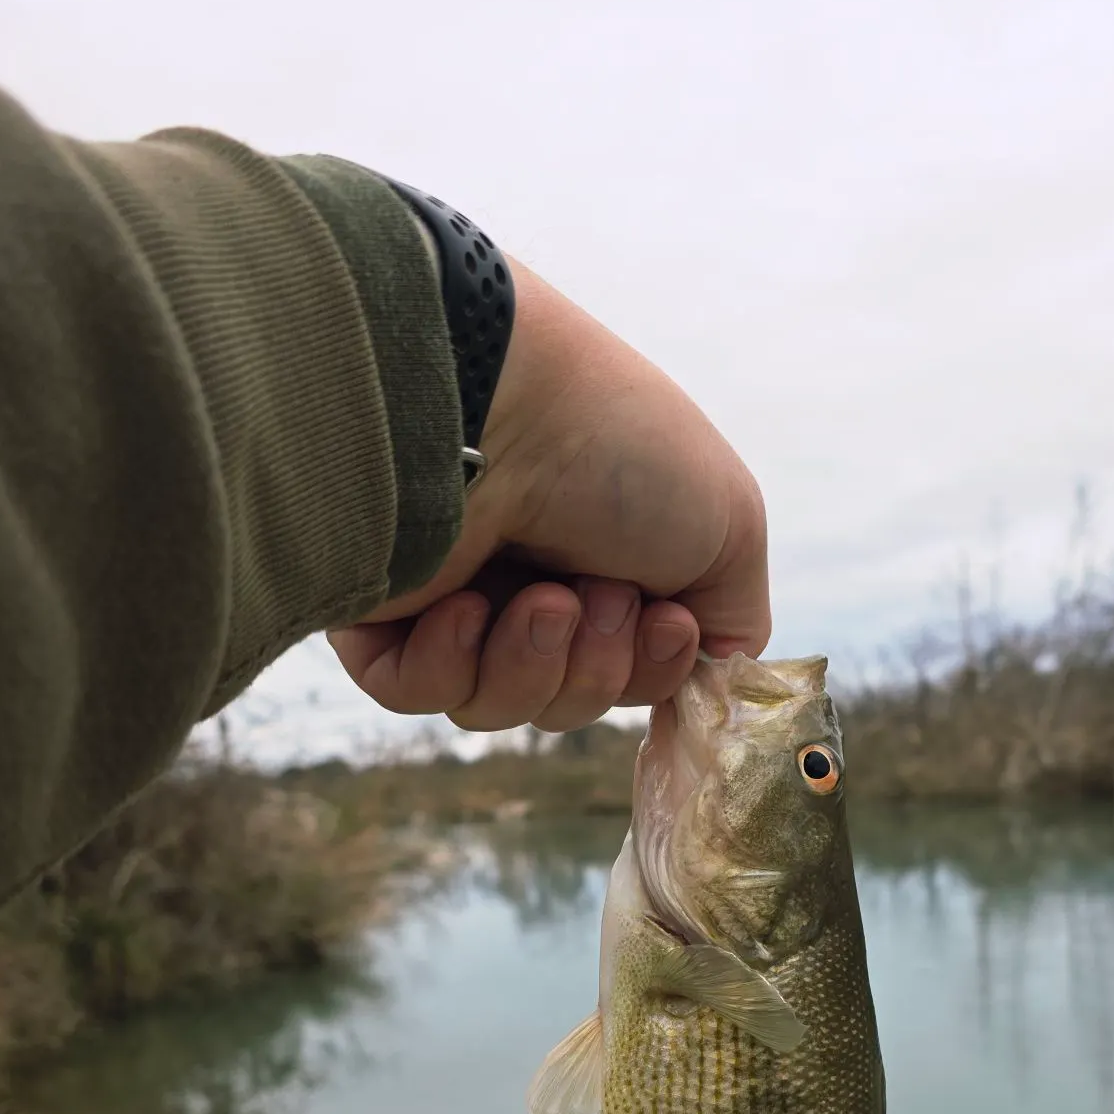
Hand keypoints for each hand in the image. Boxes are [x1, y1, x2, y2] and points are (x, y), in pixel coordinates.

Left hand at [327, 258, 769, 731]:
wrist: (499, 406)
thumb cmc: (622, 452)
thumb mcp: (731, 529)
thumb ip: (734, 624)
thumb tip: (702, 676)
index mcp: (609, 558)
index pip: (634, 673)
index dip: (655, 670)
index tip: (667, 622)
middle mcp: (532, 578)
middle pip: (571, 699)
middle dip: (598, 667)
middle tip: (595, 593)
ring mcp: (454, 597)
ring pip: (498, 707)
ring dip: (535, 662)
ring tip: (539, 599)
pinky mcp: (379, 612)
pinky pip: (416, 693)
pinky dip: (452, 664)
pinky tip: (466, 607)